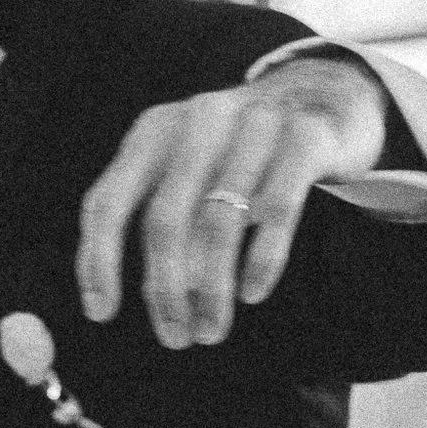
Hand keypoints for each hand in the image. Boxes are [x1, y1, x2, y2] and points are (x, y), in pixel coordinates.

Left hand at [76, 55, 387, 348]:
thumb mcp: (187, 164)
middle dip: (165, 289)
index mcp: (156, 132)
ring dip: (211, 288)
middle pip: (165, 219)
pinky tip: (252, 292)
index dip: (98, 260)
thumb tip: (129, 296)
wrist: (327, 89)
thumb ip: (155, 210)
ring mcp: (255, 124)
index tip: (102, 312)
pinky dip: (262, 259)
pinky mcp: (306, 136)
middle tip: (175, 337)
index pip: (109, 200)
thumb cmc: (243, 150)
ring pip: (219, 221)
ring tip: (211, 329)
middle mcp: (200, 121)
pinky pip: (278, 208)